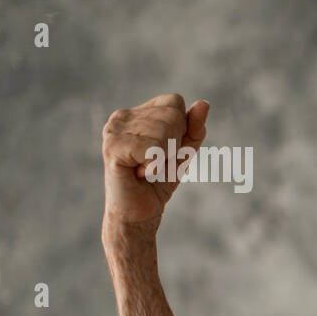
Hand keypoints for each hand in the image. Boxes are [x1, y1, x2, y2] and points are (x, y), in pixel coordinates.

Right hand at [101, 93, 209, 227]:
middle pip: (172, 115)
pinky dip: (155, 165)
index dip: (182, 128)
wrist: (139, 213)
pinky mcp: (112, 147)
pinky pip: (153, 147)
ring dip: (164, 157)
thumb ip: (195, 127)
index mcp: (137, 112)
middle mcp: (121, 116)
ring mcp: (114, 130)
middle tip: (156, 163)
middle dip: (175, 144)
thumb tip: (204, 103)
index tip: (167, 150)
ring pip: (164, 130)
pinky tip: (141, 173)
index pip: (174, 102)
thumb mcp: (185, 151)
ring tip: (147, 168)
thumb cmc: (160, 181)